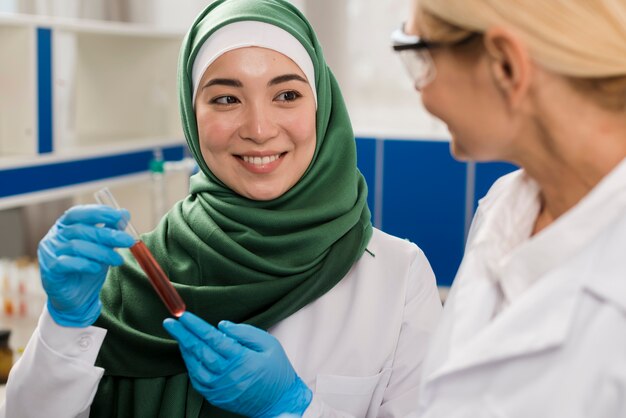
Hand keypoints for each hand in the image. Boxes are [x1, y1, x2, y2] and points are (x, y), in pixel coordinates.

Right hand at [38, 205, 134, 326]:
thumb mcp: (102, 246)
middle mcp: (54, 236)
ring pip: (76, 246)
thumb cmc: (88, 267)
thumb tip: (125, 213)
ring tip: (118, 260)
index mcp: (65, 226)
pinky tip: (97, 268)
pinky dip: (84, 264)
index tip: (119, 216)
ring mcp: (49, 252)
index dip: (98, 212)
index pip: (78, 213)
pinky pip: (66, 263)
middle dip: (108, 235)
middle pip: (81, 230)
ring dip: (101, 253)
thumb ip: (110, 230)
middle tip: (128, 241)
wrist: (76, 297)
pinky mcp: (49, 270)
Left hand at [163, 312, 311, 417]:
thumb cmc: (277, 369)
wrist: (279, 402)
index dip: (195, 325)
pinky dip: (190, 364)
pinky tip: (189, 353)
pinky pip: (197, 379)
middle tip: (169, 321)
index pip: (212, 338)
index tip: (183, 315)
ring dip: (184, 349)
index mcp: (241, 359)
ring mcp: (219, 388)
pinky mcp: (215, 397)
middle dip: (182, 334)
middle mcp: (227, 374)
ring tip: (179, 334)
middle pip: (199, 350)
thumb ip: (245, 332)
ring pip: (194, 365)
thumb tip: (220, 325)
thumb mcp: (269, 344)